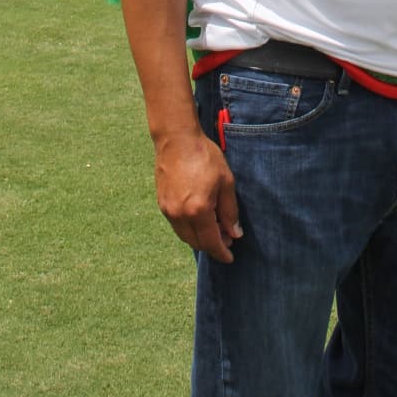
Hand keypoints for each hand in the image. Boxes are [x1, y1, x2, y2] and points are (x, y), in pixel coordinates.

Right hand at [153, 129, 240, 263]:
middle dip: (212, 245)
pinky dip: (189, 228)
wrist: (177, 139)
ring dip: (200, 237)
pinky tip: (199, 218)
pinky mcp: (161, 203)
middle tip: (227, 238)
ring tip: (214, 228)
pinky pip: (177, 225)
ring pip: (185, 236)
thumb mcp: (226, 182)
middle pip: (196, 243)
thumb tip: (234, 233)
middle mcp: (180, 214)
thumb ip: (230, 211)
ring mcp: (168, 210)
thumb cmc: (204, 156)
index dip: (221, 252)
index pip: (211, 242)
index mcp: (198, 210)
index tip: (230, 257)